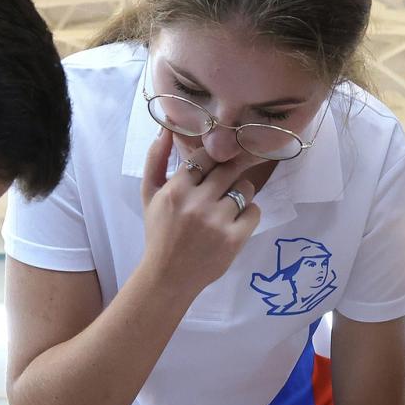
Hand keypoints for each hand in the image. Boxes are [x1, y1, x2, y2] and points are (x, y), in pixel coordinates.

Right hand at [137, 130, 267, 289]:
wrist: (167, 276)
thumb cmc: (159, 232)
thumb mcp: (149, 195)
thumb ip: (156, 159)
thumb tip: (166, 127)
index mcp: (176, 190)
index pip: (206, 156)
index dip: (214, 158)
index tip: (216, 165)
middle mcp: (197, 203)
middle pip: (230, 168)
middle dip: (231, 172)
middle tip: (226, 182)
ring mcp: (218, 222)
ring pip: (246, 188)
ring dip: (240, 193)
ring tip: (227, 205)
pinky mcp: (234, 239)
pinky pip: (255, 211)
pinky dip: (248, 214)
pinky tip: (233, 222)